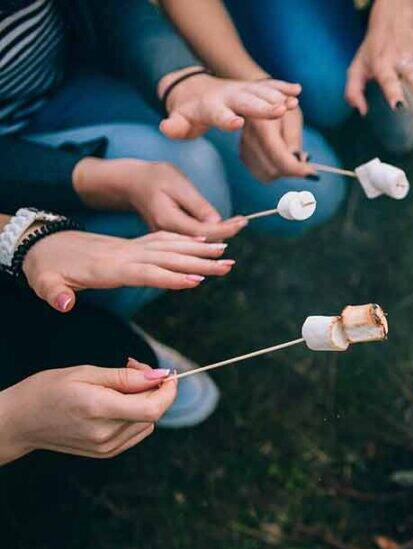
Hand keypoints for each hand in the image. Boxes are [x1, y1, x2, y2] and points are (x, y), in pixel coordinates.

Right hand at [0, 361, 176, 463]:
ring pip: (148, 422)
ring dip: (145, 401)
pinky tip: (117, 402)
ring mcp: (106, 447)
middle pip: (152, 413)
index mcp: (99, 410)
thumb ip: (126, 377)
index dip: (168, 390)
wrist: (19, 422)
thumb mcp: (86, 372)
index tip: (168, 374)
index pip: (153, 407)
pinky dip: (136, 415)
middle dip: (154, 388)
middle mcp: (105, 434)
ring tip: (120, 384)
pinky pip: (137, 432)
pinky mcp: (106, 453)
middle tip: (133, 367)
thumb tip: (159, 376)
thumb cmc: (48, 390)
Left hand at [22, 230, 234, 311]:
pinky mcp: (132, 244)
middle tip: (228, 265)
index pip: (146, 272)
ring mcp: (131, 246)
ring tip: (225, 253)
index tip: (198, 281)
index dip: (171, 277)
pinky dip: (184, 240)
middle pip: (168, 257)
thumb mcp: (44, 282)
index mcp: (109, 266)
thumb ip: (55, 293)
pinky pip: (163, 239)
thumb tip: (64, 304)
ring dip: (199, 248)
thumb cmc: (46, 267)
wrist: (43, 243)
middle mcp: (126, 253)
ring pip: (170, 245)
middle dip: (200, 261)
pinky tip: (201, 241)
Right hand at [74, 158, 247, 239]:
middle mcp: (166, 234)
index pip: (205, 232)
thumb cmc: (155, 177)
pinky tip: (221, 226)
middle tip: (244, 221)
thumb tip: (216, 222)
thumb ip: (197, 205)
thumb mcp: (178, 185)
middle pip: (203, 241)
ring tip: (237, 223)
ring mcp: (166, 237)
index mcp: (168, 220)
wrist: (131, 181)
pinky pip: (192, 239)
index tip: (243, 220)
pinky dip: (208, 233)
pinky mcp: (168, 236)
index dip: (227, 228)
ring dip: (219, 234)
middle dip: (226, 232)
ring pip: (199, 243)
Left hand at [159, 68, 301, 139]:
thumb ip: (174, 126)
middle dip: (263, 106)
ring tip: (293, 103)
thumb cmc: (189, 112)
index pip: (218, 114)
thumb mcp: (178, 120)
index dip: (226, 119)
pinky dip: (282, 87)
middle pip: (247, 102)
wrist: (194, 88)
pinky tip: (297, 91)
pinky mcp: (252, 89)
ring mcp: (243, 90)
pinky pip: (269, 86)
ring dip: (278, 97)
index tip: (237, 123)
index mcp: (210, 107)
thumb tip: (166, 127)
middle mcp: (229, 96)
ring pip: (261, 92)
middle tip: (279, 110)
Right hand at [240, 107, 315, 181]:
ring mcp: (244, 147)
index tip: (313, 172)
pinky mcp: (243, 153)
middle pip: (273, 170)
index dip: (298, 169)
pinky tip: (282, 158)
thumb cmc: (282, 104)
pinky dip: (274, 170)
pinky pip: (261, 173)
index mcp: (262, 125)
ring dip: (283, 170)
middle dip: (291, 169)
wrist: (261, 98)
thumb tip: (299, 163)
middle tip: (304, 158)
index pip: (280, 158)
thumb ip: (293, 141)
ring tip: (292, 154)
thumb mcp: (292, 117)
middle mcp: (248, 138)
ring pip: (267, 175)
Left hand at [344, 1, 412, 113]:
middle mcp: (399, 58)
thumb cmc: (372, 52)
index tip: (399, 106)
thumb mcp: (357, 68)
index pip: (387, 80)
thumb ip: (353, 91)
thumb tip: (362, 112)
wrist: (390, 20)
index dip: (393, 93)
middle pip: (412, 72)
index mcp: (381, 64)